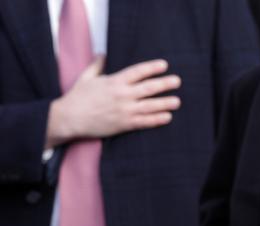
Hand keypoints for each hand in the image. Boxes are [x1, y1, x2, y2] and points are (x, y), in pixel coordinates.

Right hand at [46, 58, 180, 147]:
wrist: (69, 118)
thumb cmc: (77, 97)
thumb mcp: (86, 77)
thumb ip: (97, 65)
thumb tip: (103, 54)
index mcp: (114, 81)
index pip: (137, 72)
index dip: (152, 68)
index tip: (164, 65)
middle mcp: (122, 95)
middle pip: (148, 88)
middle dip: (165, 84)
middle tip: (177, 81)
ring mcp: (124, 110)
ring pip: (150, 105)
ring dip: (165, 103)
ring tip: (177, 101)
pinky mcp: (124, 124)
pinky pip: (145, 121)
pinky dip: (157, 119)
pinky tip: (168, 117)